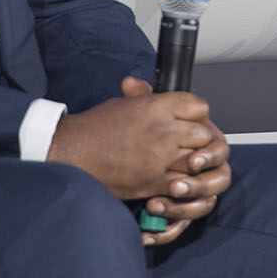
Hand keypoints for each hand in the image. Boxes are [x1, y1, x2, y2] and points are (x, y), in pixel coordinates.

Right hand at [49, 75, 221, 202]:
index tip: (189, 120)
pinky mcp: (153, 182)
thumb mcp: (125, 103)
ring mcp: (160, 158)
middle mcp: (162, 131)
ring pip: (197, 161)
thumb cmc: (95, 128)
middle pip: (203, 135)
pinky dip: (182, 184)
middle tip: (186, 144)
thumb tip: (162, 93)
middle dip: (197, 140)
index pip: (199, 106)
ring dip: (191, 164)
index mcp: (156, 107)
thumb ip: (149, 98)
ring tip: (180, 162)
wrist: (73, 153)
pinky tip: (173, 179)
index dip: (196, 115)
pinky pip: (183, 184)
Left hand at [136, 91, 231, 244]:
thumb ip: (142, 98)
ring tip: (154, 205)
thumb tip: (131, 84)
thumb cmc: (137, 135)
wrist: (116, 159)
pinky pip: (180, 226)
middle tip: (175, 186)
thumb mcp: (142, 114)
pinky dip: (165, 230)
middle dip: (199, 186)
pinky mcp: (178, 213)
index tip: (191, 161)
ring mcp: (192, 194)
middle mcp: (201, 172)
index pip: (218, 151)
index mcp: (200, 145)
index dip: (208, 156)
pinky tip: (146, 232)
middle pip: (218, 182)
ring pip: (202, 207)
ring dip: (181, 209)